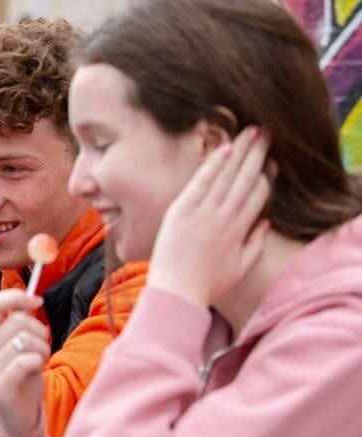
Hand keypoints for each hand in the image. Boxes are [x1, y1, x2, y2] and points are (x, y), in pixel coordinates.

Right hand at [0, 289, 50, 436]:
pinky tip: (36, 370)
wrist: (15, 420)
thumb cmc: (21, 380)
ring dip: (42, 348)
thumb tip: (30, 299)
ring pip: (25, 339)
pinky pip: (25, 360)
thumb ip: (19, 326)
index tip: (36, 301)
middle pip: (17, 320)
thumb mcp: (17, 348)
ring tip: (39, 360)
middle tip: (42, 346)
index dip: (15, 296)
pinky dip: (38, 361)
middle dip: (40, 330)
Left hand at [147, 126, 272, 306]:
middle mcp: (225, 218)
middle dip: (259, 154)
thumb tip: (267, 220)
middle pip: (247, 178)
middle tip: (267, 132)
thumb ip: (256, 243)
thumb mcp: (240, 268)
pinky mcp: (181, 211)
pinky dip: (214, 164)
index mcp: (240, 231)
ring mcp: (203, 213)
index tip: (272, 158)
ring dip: (241, 151)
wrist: (176, 294)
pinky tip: (225, 147)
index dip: (267, 174)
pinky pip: (201, 181)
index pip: (259, 194)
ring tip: (252, 130)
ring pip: (227, 175)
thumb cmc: (206, 285)